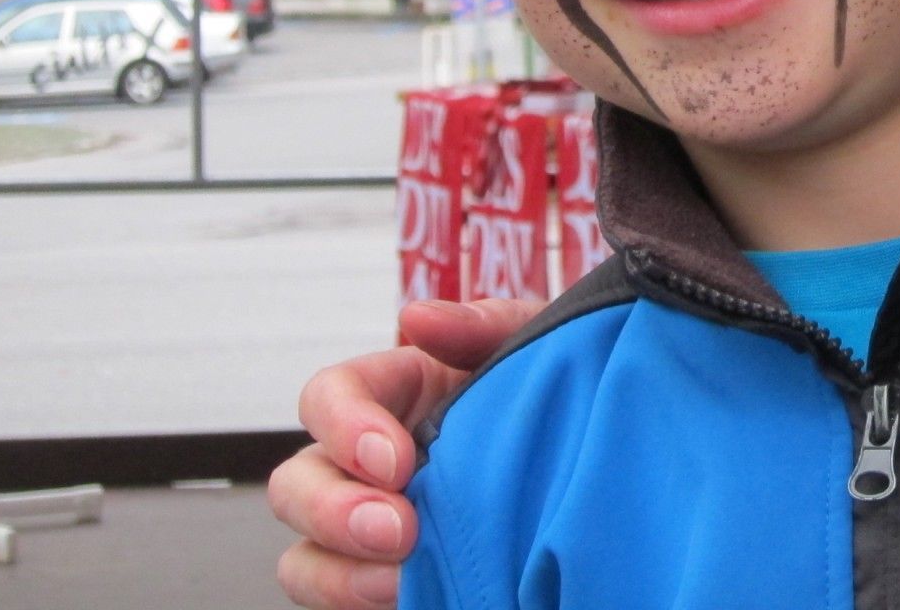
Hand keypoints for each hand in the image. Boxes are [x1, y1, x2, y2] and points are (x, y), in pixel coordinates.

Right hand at [272, 298, 541, 608]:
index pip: (326, 397)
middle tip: (399, 531)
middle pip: (295, 485)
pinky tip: (419, 602)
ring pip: (304, 560)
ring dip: (341, 575)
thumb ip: (482, 324)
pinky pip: (343, 607)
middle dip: (333, 511)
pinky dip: (364, 607)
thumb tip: (415, 319)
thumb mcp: (535, 347)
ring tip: (403, 585)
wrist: (604, 471)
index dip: (345, 427)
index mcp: (393, 395)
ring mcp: (368, 533)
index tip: (397, 461)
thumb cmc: (559, 397)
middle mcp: (365, 467)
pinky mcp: (384, 583)